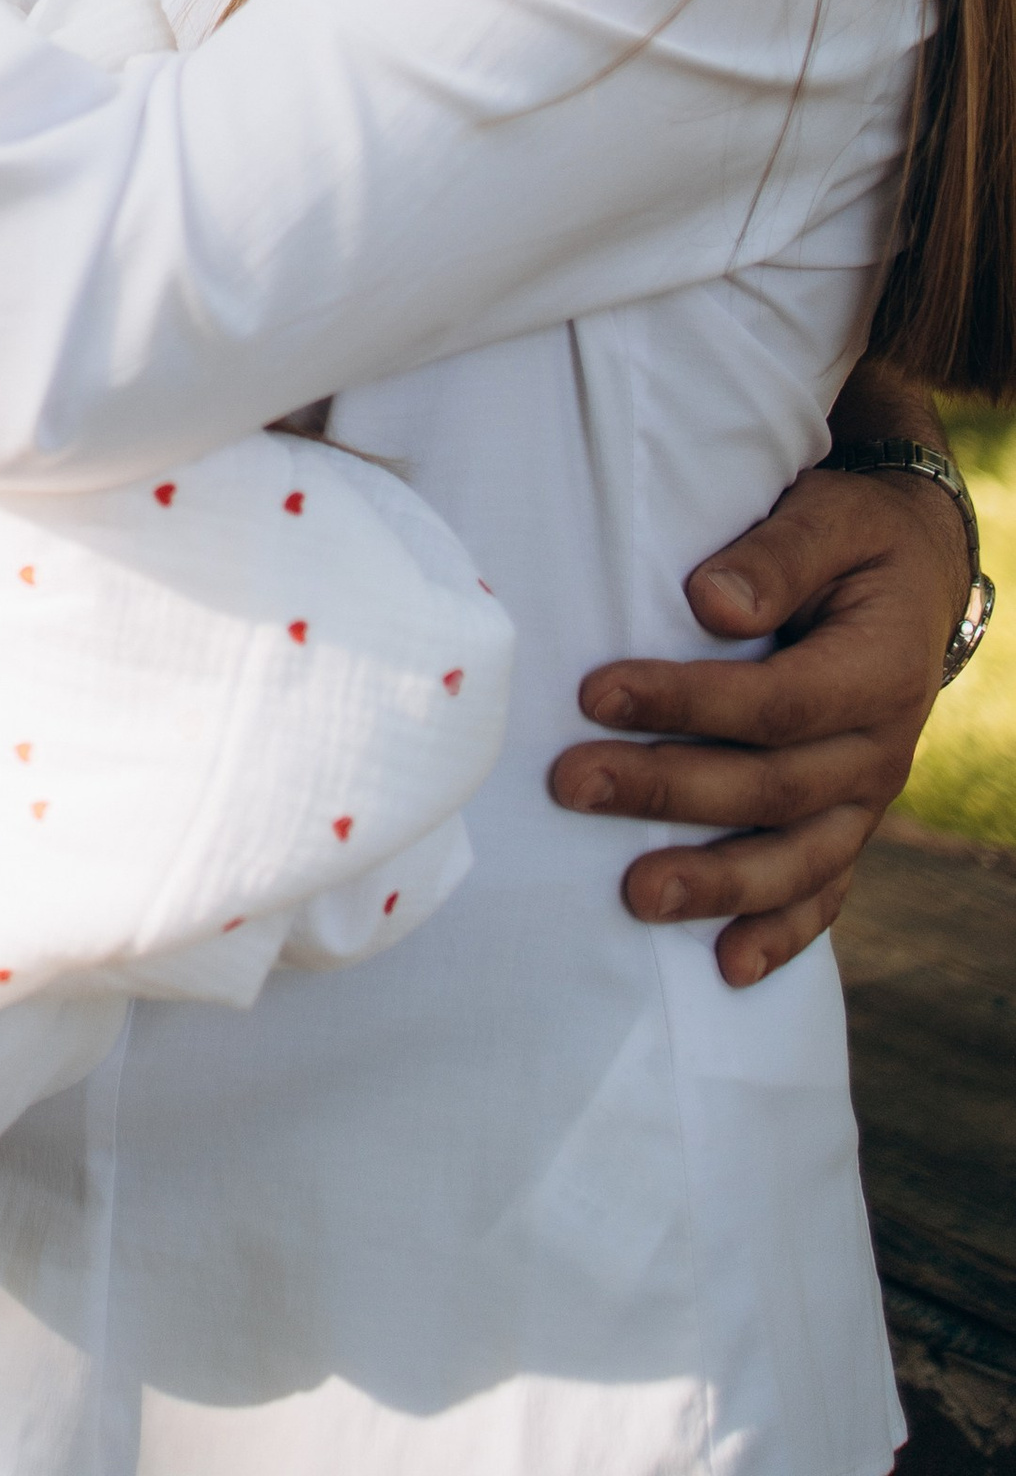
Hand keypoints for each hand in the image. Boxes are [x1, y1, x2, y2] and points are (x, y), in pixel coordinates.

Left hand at [551, 456, 968, 984]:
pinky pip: (824, 891)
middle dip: (669, 792)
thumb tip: (708, 602)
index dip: (687, 702)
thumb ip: (776, 556)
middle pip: (772, 787)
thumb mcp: (828, 517)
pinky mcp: (848, 823)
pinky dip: (782, 935)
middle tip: (571, 785)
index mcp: (877, 668)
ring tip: (637, 897)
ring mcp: (867, 798)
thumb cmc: (853, 537)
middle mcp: (880, 748)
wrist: (915, 572)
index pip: (776, 702)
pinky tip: (729, 969)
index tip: (595, 693)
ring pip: (797, 858)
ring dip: (717, 882)